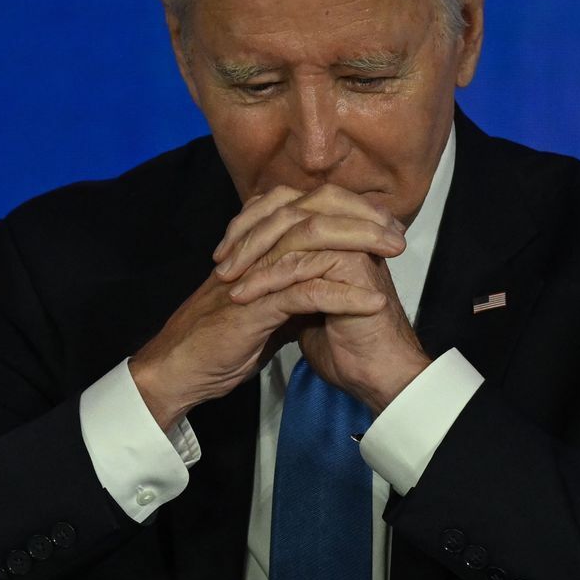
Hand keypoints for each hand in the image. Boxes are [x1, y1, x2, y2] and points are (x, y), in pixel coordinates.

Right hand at [128, 185, 403, 429]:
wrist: (181, 370)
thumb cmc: (219, 342)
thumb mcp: (265, 308)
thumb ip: (291, 290)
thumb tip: (325, 282)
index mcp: (259, 246)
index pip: (308, 209)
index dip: (349, 210)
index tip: (386, 223)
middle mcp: (256, 251)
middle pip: (315, 215)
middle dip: (362, 218)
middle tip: (398, 231)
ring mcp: (254, 274)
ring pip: (313, 244)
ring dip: (361, 247)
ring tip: (395, 254)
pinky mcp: (254, 306)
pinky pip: (305, 293)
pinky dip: (343, 297)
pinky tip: (373, 303)